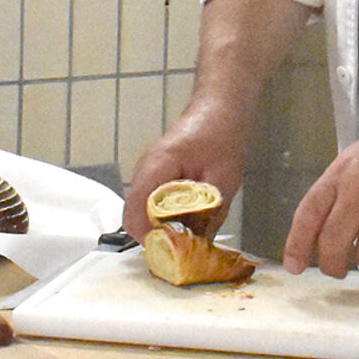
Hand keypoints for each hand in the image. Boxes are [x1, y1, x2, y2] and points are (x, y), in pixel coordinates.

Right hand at [122, 111, 246, 241]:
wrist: (221, 107)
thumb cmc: (223, 135)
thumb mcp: (225, 179)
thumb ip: (210, 214)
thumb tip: (198, 248)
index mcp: (158, 165)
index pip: (135, 210)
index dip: (150, 237)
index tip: (172, 251)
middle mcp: (145, 169)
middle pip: (133, 215)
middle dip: (155, 237)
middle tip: (183, 250)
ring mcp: (147, 172)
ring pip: (141, 212)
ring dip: (161, 228)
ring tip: (188, 237)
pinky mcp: (154, 176)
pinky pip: (151, 204)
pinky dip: (164, 217)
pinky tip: (188, 220)